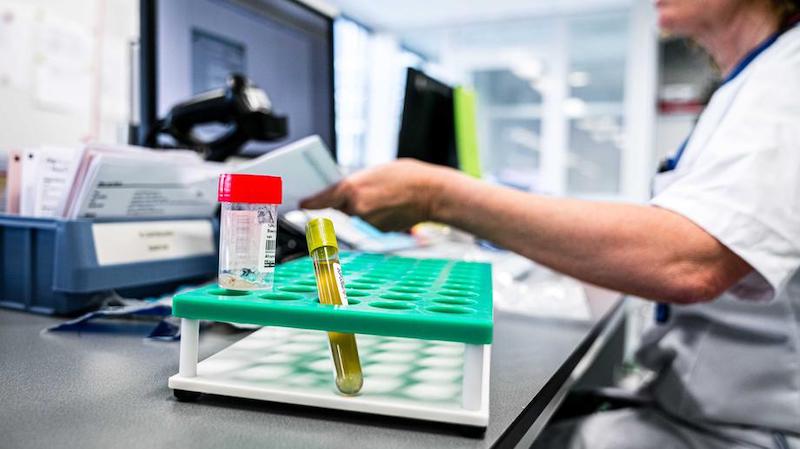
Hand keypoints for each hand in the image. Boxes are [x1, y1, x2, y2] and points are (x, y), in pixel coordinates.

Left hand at [300, 159, 456, 230]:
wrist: (432, 193)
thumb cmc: (408, 176)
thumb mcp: (376, 171)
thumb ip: (357, 182)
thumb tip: (348, 191)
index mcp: (352, 188)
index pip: (322, 198)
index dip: (311, 202)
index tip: (302, 204)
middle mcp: (356, 207)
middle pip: (343, 206)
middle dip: (350, 199)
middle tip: (369, 190)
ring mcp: (368, 221)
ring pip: (360, 214)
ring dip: (368, 206)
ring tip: (387, 195)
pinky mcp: (380, 230)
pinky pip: (373, 221)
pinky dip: (379, 214)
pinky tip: (393, 205)